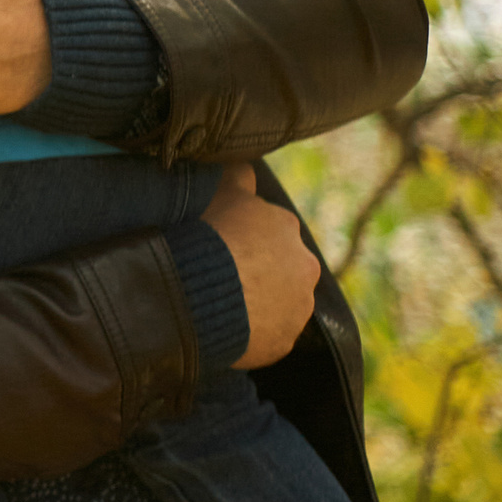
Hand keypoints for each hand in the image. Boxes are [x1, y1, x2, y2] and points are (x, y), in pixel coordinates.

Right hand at [204, 164, 318, 369]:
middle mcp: (304, 265)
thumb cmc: (206, 237)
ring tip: (222, 302)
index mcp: (286, 226)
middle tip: (222, 274)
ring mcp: (298, 307)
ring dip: (259, 301)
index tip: (222, 243)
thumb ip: (238, 176)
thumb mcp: (220, 193)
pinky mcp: (286, 340)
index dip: (243, 235)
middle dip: (258, 269)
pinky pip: (269, 333)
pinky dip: (253, 330)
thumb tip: (246, 161)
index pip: (268, 229)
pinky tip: (226, 324)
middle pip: (280, 266)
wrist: (197, 294)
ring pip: (278, 301)